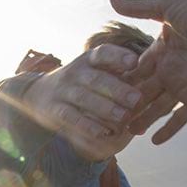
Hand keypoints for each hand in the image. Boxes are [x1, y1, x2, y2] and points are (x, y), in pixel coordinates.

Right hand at [22, 44, 139, 159]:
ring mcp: (63, 91)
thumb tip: (148, 83)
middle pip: (96, 79)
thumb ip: (117, 75)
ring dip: (105, 108)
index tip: (134, 61)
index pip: (102, 53)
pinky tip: (103, 133)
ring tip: (124, 118)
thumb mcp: (93, 71)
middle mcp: (75, 72)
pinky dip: (87, 125)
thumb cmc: (78, 82)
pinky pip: (71, 117)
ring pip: (84, 99)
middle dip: (117, 89)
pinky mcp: (54, 110)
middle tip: (137, 99)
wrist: (37, 92)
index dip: (118, 56)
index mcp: (88, 60)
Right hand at [111, 0, 186, 143]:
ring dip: (142, 120)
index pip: (135, 69)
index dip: (119, 81)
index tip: (100, 92)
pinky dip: (169, 130)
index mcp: (160, 51)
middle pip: (142, 91)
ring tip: (124, 133)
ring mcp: (182, 86)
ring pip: (156, 108)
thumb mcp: (168, 7)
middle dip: (126, 104)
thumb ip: (139, 8)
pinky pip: (181, 118)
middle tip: (107, 118)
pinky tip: (153, 142)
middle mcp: (169, 70)